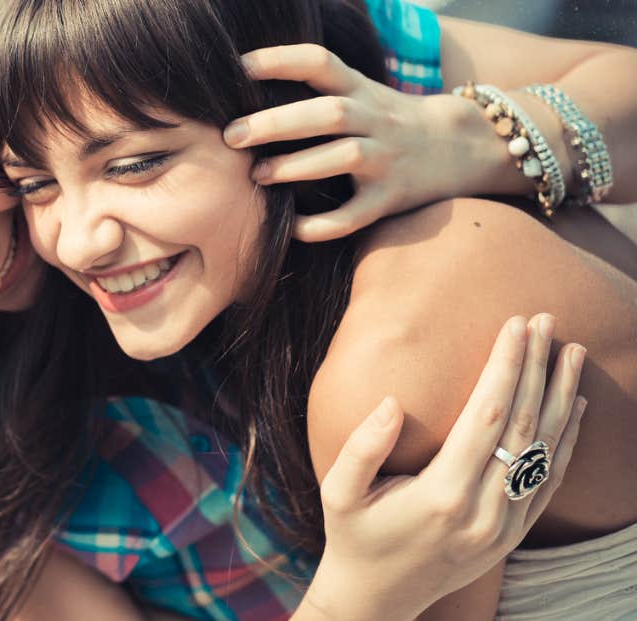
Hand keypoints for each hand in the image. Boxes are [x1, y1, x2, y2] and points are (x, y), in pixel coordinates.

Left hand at [226, 44, 487, 242]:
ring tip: (256, 176)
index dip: (281, 59)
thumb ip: (314, 83)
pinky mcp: (392, 198)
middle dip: (278, 122)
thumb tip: (239, 75)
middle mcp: (375, 119)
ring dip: (298, 166)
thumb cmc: (387, 118)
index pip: (321, 62)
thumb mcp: (360, 89)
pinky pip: (357, 215)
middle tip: (232, 135)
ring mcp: (387, 159)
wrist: (463, 146)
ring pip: (345, 157)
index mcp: (361, 89)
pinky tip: (292, 228)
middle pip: (330, 113)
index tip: (238, 66)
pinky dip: (323, 224)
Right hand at [299, 313, 586, 620]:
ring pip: (545, 450)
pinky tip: (574, 405)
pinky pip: (549, 480)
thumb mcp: (339, 492)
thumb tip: (391, 400)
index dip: (505, 366)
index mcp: (443, 494)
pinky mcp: (511, 534)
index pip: (489, 415)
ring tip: (572, 350)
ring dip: (561, 395)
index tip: (513, 324)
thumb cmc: (352, 536)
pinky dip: (567, 440)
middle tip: (545, 320)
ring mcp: (503, 526)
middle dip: (536, 367)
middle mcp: (484, 511)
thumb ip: (363, 447)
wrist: (377, 599)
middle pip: (525, 425)